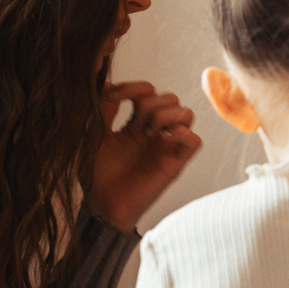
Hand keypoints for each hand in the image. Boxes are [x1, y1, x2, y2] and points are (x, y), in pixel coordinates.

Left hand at [86, 81, 201, 232]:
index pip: (148, 92)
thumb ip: (103, 109)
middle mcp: (154, 133)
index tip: (116, 96)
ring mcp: (166, 146)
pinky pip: (194, 140)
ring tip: (150, 130)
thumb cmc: (96, 175)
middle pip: (170, 99)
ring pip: (186, 113)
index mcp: (135, 125)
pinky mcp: (175, 162)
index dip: (135, 87)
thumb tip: (107, 82)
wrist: (102, 204)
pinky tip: (163, 138)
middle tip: (137, 122)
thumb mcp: (94, 135)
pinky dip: (183, 133)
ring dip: (167, 115)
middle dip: (152, 102)